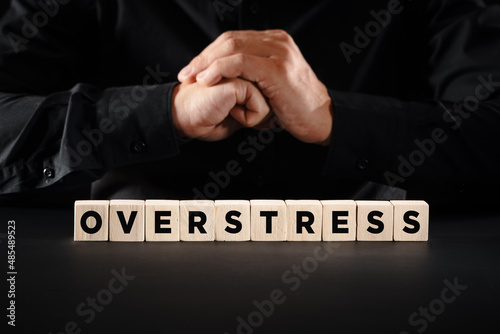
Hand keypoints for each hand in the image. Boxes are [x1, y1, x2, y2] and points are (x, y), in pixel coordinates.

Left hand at [178, 30, 332, 145]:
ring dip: (206, 63)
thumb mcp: (274, 84)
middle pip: (229, 40)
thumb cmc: (295, 108)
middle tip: (186, 74)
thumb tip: (229, 77)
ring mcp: (278, 52)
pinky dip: (219, 69)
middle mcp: (277, 41)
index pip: (234, 39)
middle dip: (203, 57)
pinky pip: (240, 62)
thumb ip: (255, 73)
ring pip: (232, 47)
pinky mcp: (276, 68)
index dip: (209, 53)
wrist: (320, 120)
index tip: (193, 70)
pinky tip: (206, 79)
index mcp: (275, 42)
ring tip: (192, 77)